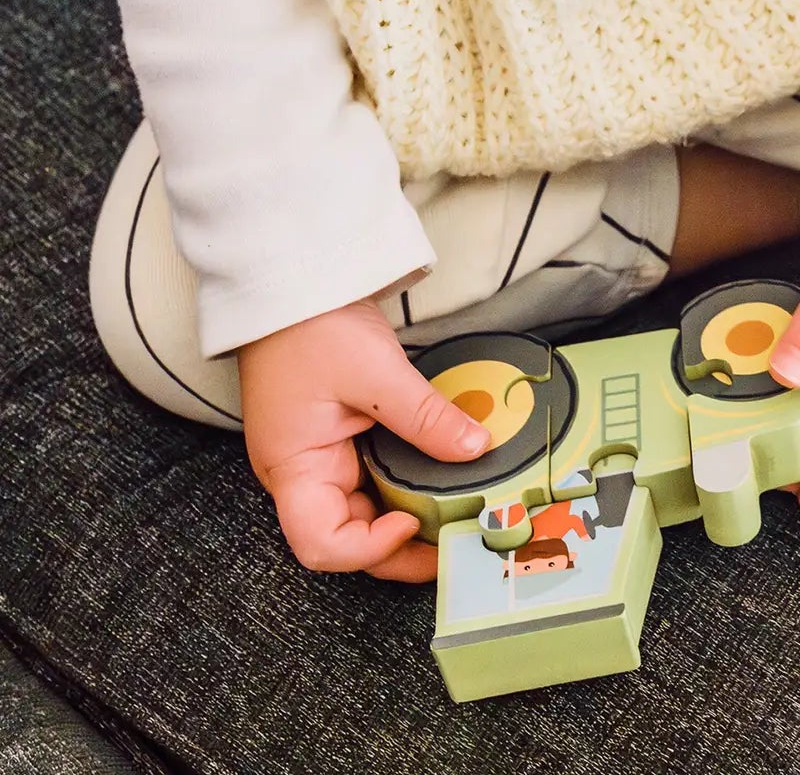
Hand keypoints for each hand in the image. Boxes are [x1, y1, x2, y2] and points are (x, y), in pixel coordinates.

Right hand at [236, 299, 489, 581]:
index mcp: (293, 468)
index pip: (321, 544)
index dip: (369, 548)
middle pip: (346, 535)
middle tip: (455, 542)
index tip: (412, 524)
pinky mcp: (337, 436)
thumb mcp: (377, 373)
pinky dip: (403, 484)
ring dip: (405, 516)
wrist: (293, 282)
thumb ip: (425, 418)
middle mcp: (302, 473)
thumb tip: (475, 449)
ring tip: (456, 515)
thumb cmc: (314, 326)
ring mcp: (319, 455)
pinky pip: (370, 475)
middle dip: (399, 547)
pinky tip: (439, 478)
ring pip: (363, 508)